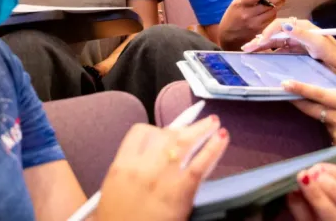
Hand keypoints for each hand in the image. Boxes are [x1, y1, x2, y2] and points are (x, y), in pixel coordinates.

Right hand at [96, 116, 229, 220]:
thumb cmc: (120, 220)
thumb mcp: (114, 190)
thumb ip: (132, 169)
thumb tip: (154, 155)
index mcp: (122, 166)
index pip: (141, 132)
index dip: (156, 131)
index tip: (166, 133)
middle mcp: (143, 166)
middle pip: (166, 135)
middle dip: (184, 128)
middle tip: (198, 125)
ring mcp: (163, 177)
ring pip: (185, 142)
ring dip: (203, 130)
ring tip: (214, 123)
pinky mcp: (182, 191)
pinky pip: (201, 164)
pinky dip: (213, 148)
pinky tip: (221, 139)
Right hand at [219, 0, 292, 49]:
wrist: (228, 36)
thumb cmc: (233, 15)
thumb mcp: (237, 3)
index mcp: (240, 5)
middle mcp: (248, 15)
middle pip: (269, 3)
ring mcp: (255, 24)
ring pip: (273, 11)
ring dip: (280, 3)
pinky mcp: (261, 31)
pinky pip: (272, 19)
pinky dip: (275, 12)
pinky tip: (275, 8)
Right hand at [241, 19, 335, 70]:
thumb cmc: (333, 55)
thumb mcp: (318, 44)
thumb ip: (302, 34)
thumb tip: (286, 25)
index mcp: (302, 26)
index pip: (280, 25)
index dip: (268, 32)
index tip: (259, 42)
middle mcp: (297, 32)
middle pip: (274, 33)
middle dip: (260, 39)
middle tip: (246, 47)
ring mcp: (295, 41)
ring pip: (274, 42)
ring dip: (261, 45)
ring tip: (248, 51)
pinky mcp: (295, 51)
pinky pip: (278, 50)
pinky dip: (268, 52)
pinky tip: (259, 56)